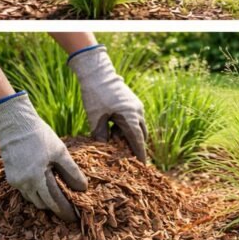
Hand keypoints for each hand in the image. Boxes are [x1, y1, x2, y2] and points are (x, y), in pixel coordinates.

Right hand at [0, 93, 86, 221]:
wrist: (15, 126)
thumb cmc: (40, 137)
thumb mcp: (61, 153)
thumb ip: (72, 172)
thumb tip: (83, 189)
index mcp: (36, 178)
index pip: (54, 201)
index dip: (65, 210)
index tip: (75, 218)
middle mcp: (23, 184)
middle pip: (43, 203)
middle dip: (57, 206)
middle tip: (71, 207)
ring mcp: (15, 182)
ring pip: (33, 198)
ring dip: (46, 199)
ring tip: (62, 197)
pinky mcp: (11, 177)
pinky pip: (26, 191)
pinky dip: (37, 191)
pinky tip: (48, 185)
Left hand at [68, 46, 147, 160]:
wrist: (98, 73)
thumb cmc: (96, 95)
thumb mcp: (95, 118)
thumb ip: (101, 135)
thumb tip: (104, 149)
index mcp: (131, 117)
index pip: (138, 141)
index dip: (140, 154)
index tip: (142, 166)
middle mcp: (138, 112)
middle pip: (141, 134)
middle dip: (136, 145)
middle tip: (128, 157)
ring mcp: (137, 106)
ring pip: (138, 126)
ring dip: (131, 135)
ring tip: (116, 141)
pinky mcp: (133, 102)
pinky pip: (135, 118)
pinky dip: (128, 126)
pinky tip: (114, 128)